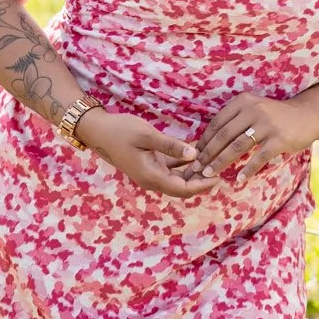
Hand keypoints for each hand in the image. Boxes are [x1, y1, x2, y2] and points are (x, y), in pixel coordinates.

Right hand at [77, 108, 216, 197]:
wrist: (98, 131)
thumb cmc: (120, 130)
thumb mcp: (146, 135)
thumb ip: (170, 146)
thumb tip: (194, 155)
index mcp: (151, 176)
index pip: (182, 188)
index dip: (202, 186)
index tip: (218, 178)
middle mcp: (152, 179)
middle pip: (182, 187)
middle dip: (201, 181)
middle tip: (220, 169)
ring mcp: (150, 173)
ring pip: (178, 179)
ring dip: (193, 173)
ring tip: (212, 161)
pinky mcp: (150, 164)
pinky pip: (171, 169)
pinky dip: (184, 165)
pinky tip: (196, 154)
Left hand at [195, 91, 315, 184]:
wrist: (308, 115)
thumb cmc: (275, 116)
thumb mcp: (254, 110)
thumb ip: (234, 121)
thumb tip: (207, 142)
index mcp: (243, 101)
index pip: (217, 122)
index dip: (204, 140)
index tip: (194, 155)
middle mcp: (254, 110)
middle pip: (224, 135)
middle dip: (207, 154)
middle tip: (196, 168)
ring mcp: (267, 124)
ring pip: (237, 146)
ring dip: (221, 162)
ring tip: (209, 173)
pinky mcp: (279, 139)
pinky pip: (259, 157)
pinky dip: (248, 169)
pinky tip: (239, 179)